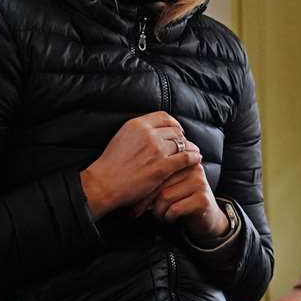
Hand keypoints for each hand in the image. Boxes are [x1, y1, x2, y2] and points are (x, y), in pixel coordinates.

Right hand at [79, 112, 200, 216]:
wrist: (104, 183)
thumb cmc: (110, 164)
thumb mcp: (122, 137)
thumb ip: (138, 132)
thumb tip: (153, 130)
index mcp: (137, 124)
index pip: (164, 117)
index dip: (174, 123)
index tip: (178, 129)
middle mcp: (148, 134)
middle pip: (174, 130)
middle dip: (182, 137)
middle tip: (185, 144)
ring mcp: (156, 150)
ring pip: (182, 143)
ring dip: (190, 147)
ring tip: (194, 151)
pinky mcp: (162, 166)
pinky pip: (185, 158)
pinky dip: (193, 157)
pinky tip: (196, 159)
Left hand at [139, 163, 225, 240]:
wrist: (208, 216)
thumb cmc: (182, 199)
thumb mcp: (170, 185)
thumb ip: (157, 178)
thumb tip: (129, 185)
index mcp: (182, 160)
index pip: (156, 168)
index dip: (141, 185)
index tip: (131, 198)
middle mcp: (192, 168)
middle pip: (159, 182)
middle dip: (145, 201)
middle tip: (136, 212)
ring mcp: (199, 183)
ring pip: (165, 196)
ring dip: (158, 211)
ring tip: (159, 215)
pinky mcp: (202, 199)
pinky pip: (175, 208)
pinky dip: (168, 217)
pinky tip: (170, 218)